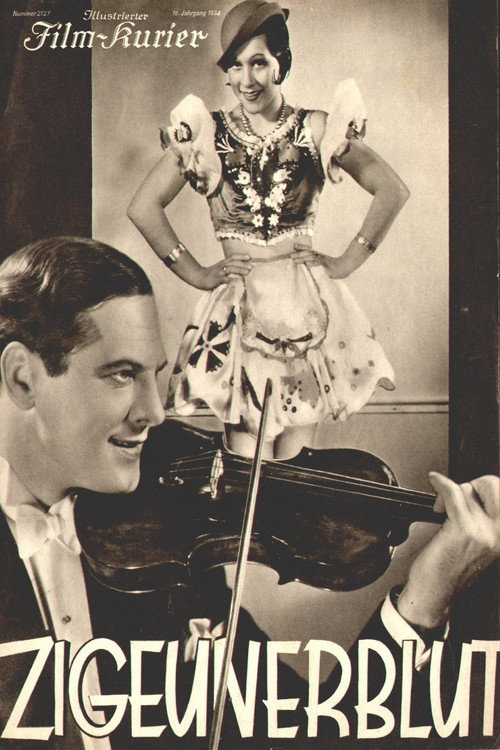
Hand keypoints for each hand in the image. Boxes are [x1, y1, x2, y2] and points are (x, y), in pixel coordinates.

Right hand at [196, 254, 252, 289]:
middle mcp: (222, 266)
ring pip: (230, 269)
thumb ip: (230, 267)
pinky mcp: (216, 280)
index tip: (249, 257)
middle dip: (243, 264)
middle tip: (251, 267)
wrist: (200, 277)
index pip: (233, 257)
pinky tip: (237, 282)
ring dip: (239, 271)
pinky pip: (224, 280)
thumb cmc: (213, 273)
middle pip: (233, 262)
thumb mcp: (221, 267)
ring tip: (247, 273)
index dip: (241, 256)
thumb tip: (243, 268)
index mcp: (223, 262)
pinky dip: (231, 280)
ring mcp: (219, 273)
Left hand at [290, 243, 352, 278]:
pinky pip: (319, 263)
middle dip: (299, 254)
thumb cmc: (333, 267)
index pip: (309, 249)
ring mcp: (323, 260)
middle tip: (290, 255)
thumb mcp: (322, 266)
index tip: (294, 246)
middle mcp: (320, 256)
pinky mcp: (327, 265)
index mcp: (319, 255)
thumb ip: (315, 264)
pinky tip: (307, 264)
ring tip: (295, 260)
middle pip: (308, 253)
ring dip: (302, 258)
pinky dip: (313, 263)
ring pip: (311, 257)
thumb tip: (307, 264)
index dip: (302, 247)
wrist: (345, 267)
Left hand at [397, 472, 499, 629]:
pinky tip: (434, 481)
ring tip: (440, 507)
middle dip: (470, 485)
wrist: (434, 592)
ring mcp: (483, 531)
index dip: (483, 488)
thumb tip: (471, 491)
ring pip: (467, 490)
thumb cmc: (448, 568)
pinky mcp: (463, 528)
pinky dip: (440, 483)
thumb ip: (481, 520)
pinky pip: (453, 492)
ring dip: (449, 492)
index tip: (469, 492)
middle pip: (492, 485)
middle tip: (453, 499)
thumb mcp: (475, 544)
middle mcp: (499, 534)